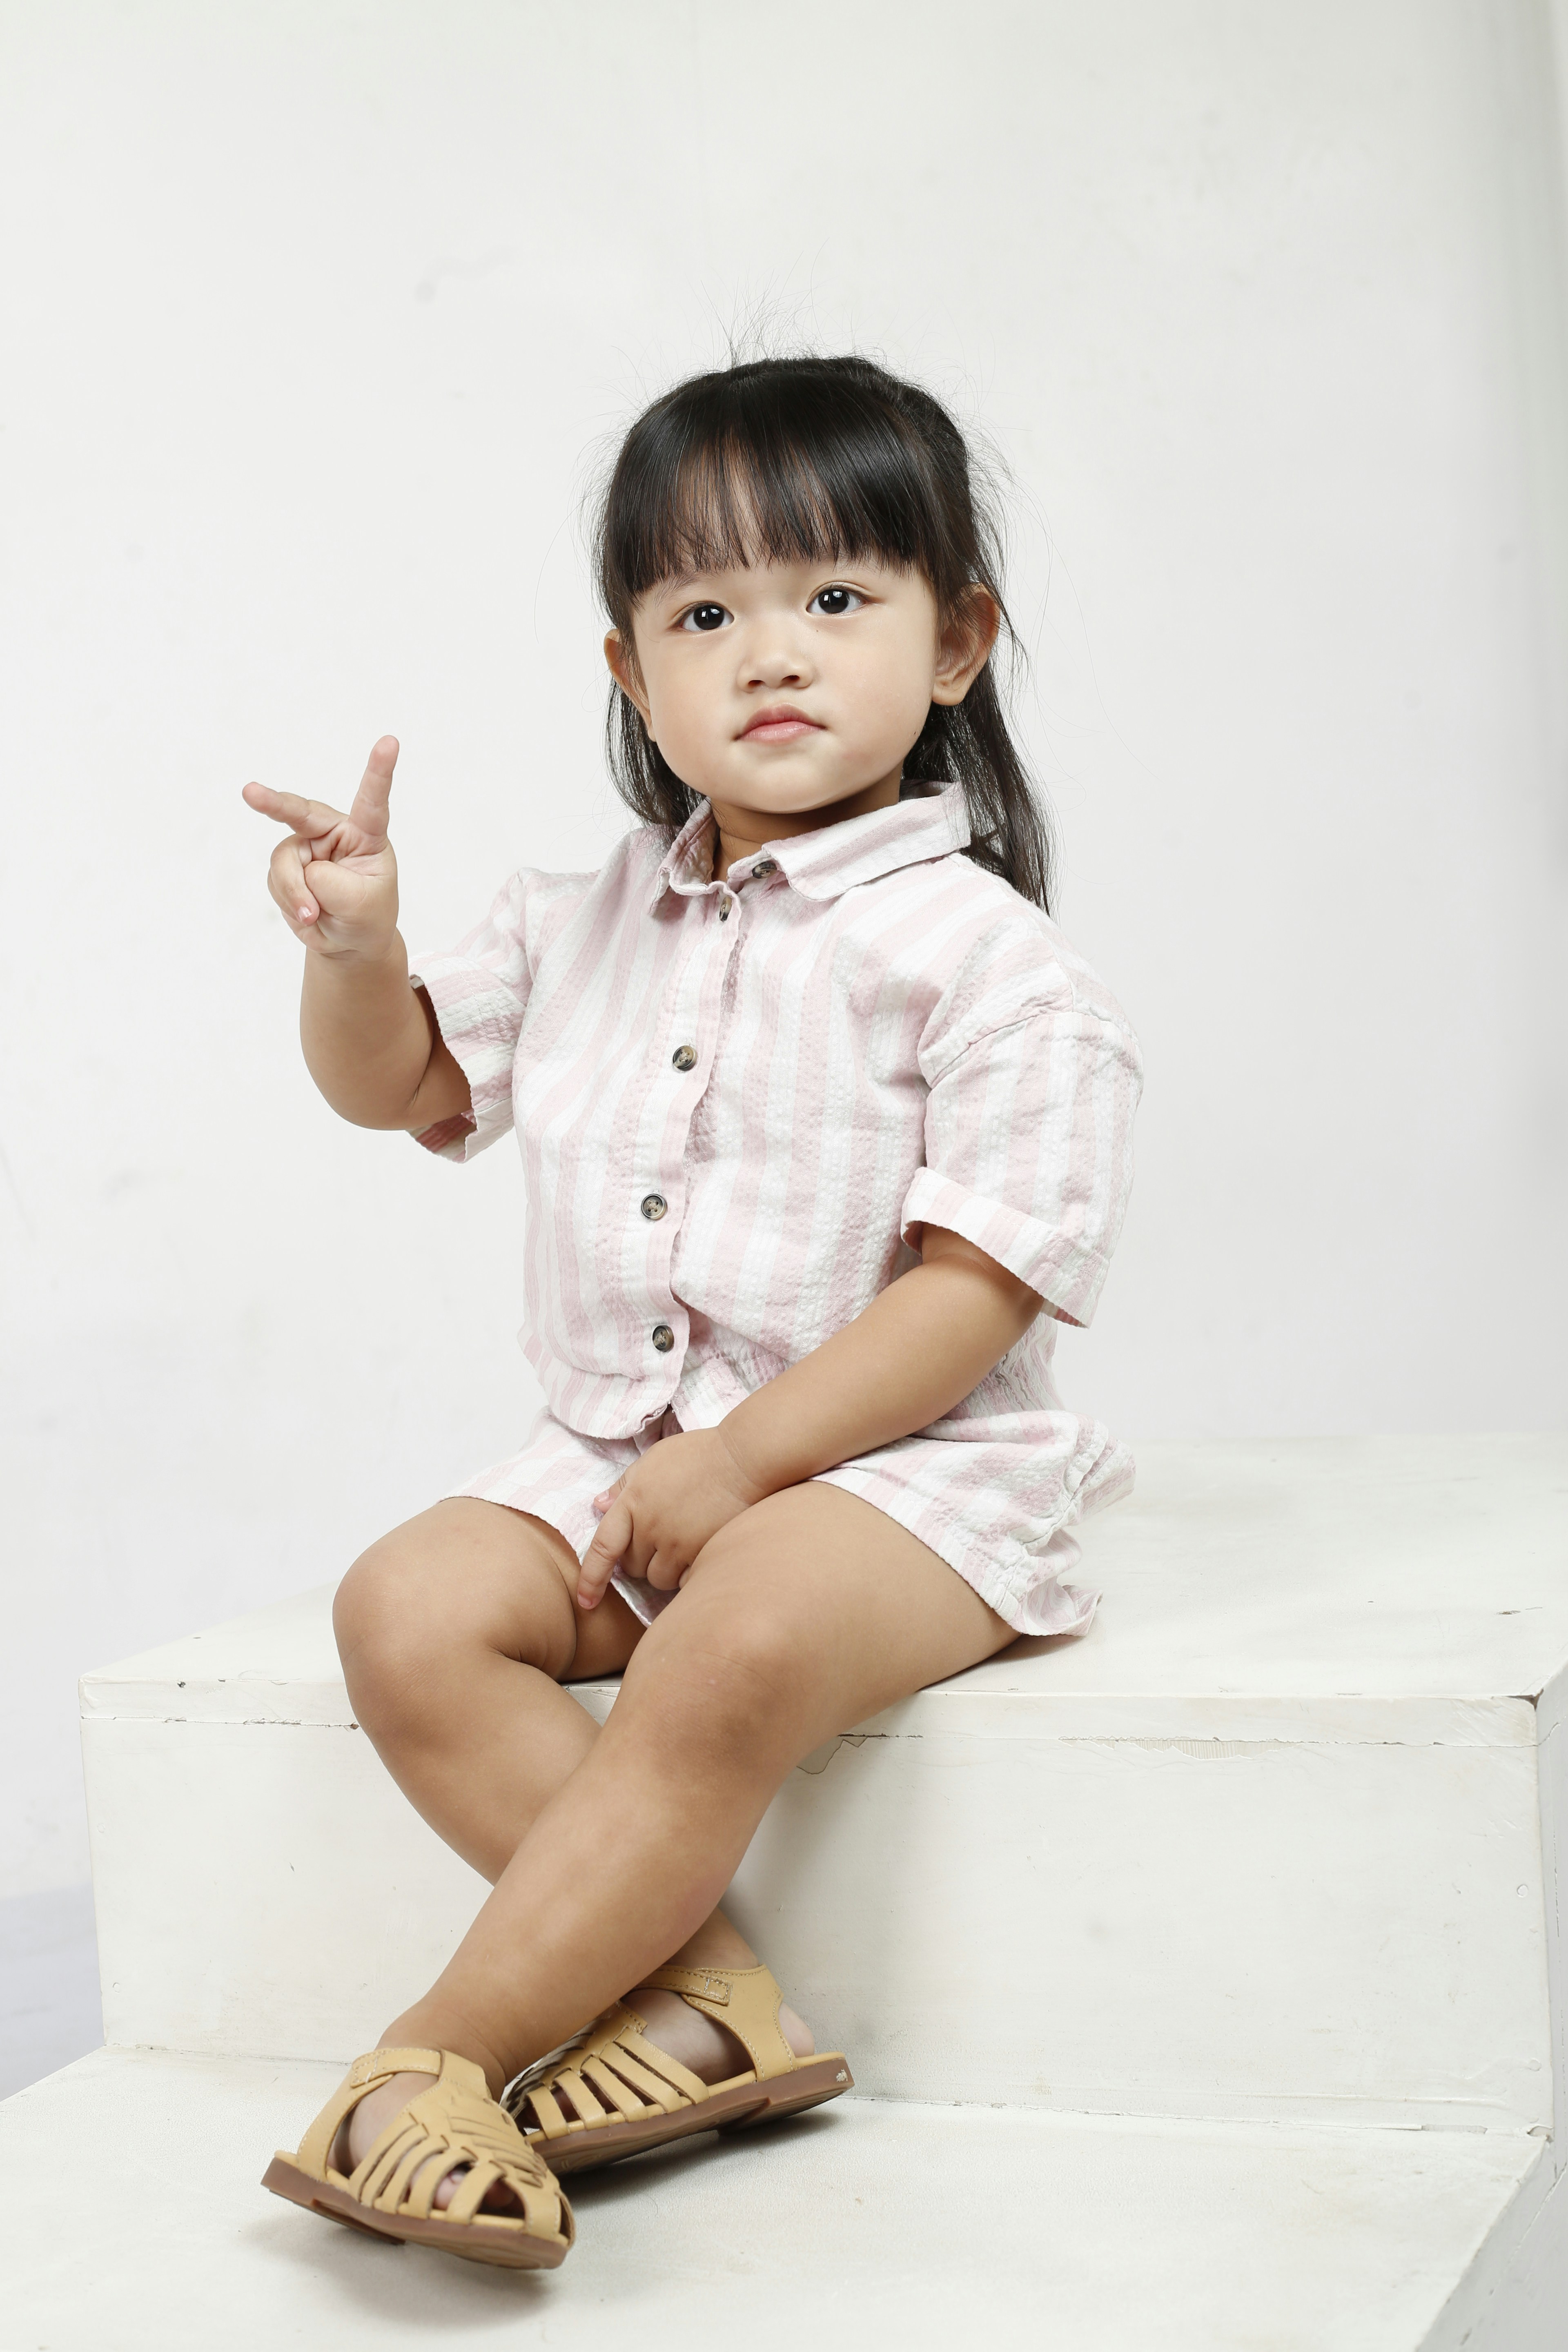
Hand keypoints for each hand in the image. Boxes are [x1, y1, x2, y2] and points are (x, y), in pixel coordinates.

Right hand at [242, 735, 400, 960]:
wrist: (348, 942)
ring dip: (295, 893)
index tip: (390, 741)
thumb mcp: (360, 904)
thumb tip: (300, 869)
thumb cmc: (367, 917)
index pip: (372, 801)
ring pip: (284, 861)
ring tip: (314, 914)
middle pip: (300, 812)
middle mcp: (333, 833)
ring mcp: (306, 847)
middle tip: (249, 792)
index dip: (379, 772)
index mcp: (366, 835)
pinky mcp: (288, 865)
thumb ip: (330, 882)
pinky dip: (289, 901)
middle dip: (272, 803)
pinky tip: (307, 913)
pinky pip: (276, 880)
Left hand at [576, 1426, 767, 1610]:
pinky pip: (684, 1581)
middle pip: (632, 1567)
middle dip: (639, 1559)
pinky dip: (686, 1573)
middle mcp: (651, 1526)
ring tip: (683, 1541)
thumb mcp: (653, 1460)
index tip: (585, 1602)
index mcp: (633, 1501)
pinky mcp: (702, 1554)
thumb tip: (597, 1506)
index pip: (602, 1548)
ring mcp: (677, 1543)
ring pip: (658, 1578)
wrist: (745, 1459)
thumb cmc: (700, 1455)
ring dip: (664, 1569)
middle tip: (660, 1537)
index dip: (591, 1579)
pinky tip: (699, 1550)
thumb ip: (624, 1485)